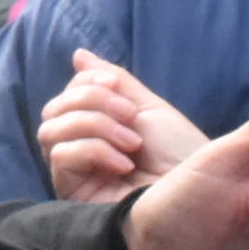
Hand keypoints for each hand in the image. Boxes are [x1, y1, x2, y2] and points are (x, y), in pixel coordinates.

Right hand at [42, 49, 210, 201]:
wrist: (199, 192)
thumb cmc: (180, 156)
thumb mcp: (148, 109)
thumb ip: (114, 80)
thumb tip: (78, 54)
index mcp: (98, 127)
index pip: (68, 93)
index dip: (87, 81)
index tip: (117, 85)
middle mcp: (81, 148)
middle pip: (53, 110)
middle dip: (91, 101)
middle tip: (130, 115)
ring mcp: (75, 173)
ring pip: (50, 130)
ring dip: (95, 125)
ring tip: (132, 143)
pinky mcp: (73, 195)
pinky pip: (60, 156)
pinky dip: (95, 150)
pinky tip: (124, 165)